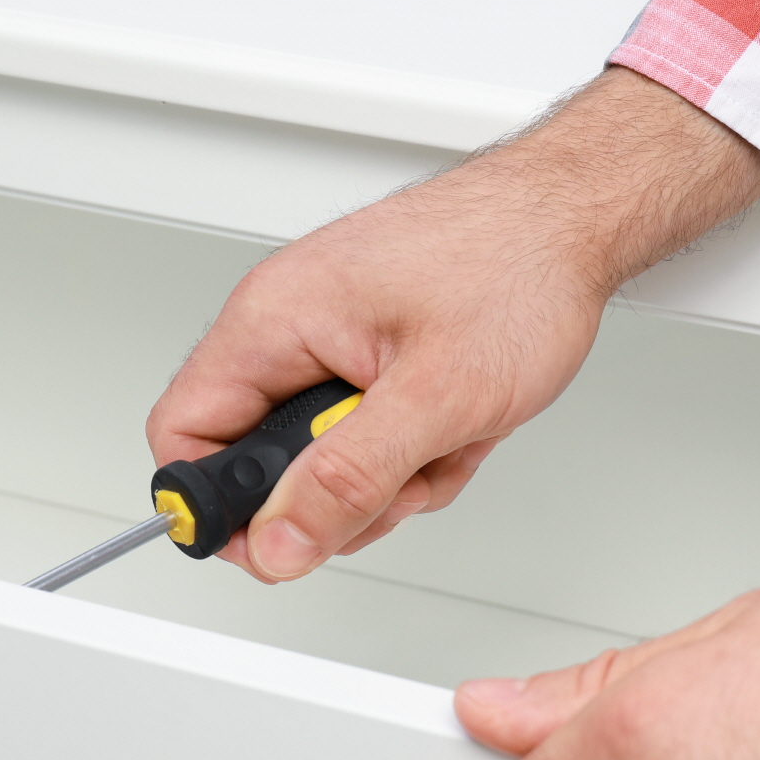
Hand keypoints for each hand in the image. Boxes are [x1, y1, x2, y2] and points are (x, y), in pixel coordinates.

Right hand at [145, 66, 759, 581]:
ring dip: (395, 474)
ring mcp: (332, 342)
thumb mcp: (435, 396)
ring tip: (449, 434)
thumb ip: (347, 479)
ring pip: (327, 461)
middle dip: (338, 495)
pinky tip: (463, 420)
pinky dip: (422, 448)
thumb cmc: (515, 266)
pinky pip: (372, 438)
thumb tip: (279, 541)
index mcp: (271, 322)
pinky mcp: (374, 356)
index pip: (184, 437)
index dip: (220, 508)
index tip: (278, 541)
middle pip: (261, 464)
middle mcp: (288, 328)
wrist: (576, 217)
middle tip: (402, 476)